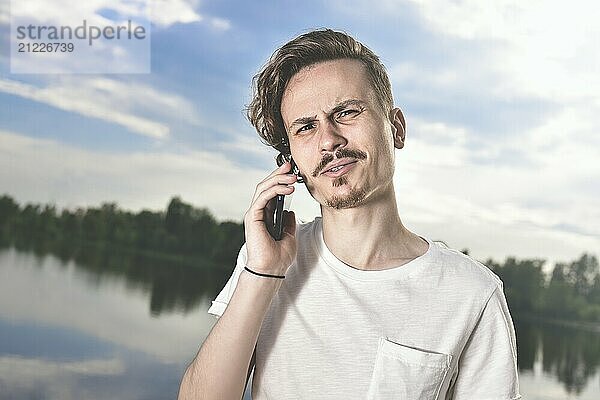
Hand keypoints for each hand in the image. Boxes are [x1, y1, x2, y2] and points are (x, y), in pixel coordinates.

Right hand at [243, 161, 297, 275]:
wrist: (271, 270)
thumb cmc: (278, 257)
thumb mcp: (289, 236)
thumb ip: (288, 223)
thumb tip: (290, 211)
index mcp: (266, 217)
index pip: (271, 192)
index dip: (280, 180)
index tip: (293, 172)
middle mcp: (258, 213)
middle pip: (266, 187)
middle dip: (278, 174)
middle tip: (290, 166)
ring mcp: (254, 214)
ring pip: (263, 189)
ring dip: (278, 180)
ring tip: (292, 177)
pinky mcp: (252, 217)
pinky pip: (262, 197)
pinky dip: (274, 190)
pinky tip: (287, 188)